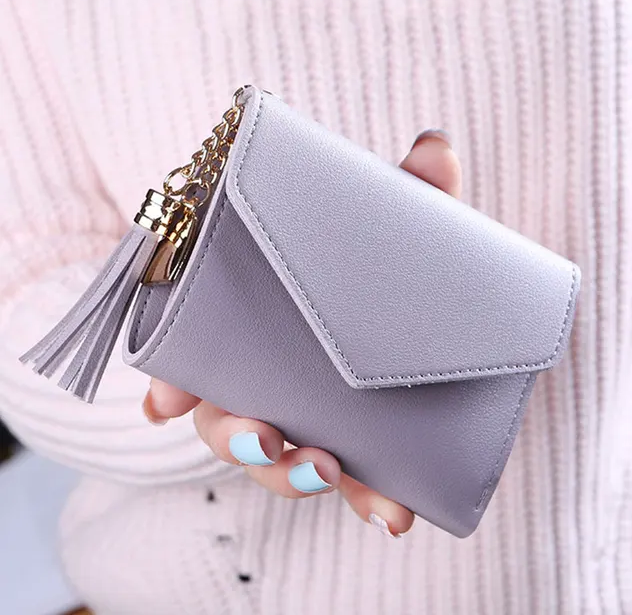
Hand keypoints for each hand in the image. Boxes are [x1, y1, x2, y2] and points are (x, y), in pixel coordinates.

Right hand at [144, 129, 460, 537]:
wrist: (419, 300)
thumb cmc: (375, 262)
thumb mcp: (381, 228)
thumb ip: (404, 191)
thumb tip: (433, 146)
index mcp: (254, 324)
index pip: (196, 357)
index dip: (174, 385)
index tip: (165, 406)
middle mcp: (266, 373)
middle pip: (227, 420)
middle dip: (234, 437)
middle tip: (265, 436)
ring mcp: (305, 410)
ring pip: (276, 458)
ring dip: (291, 475)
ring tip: (328, 471)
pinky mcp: (352, 436)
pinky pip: (347, 475)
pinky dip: (364, 498)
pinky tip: (391, 517)